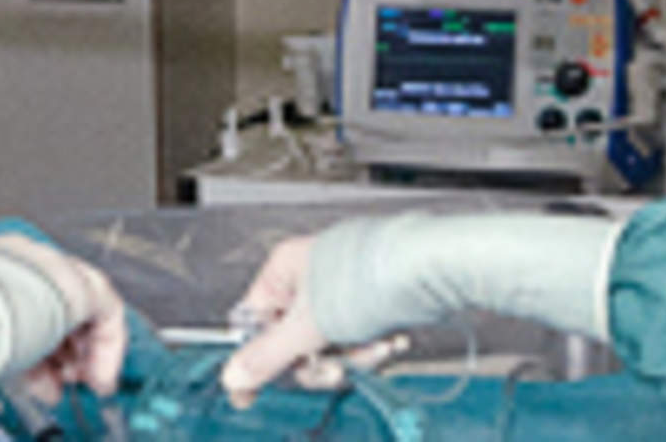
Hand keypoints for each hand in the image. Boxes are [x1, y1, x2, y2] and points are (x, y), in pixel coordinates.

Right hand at [0, 235, 132, 415]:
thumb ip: (7, 353)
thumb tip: (33, 377)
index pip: (29, 296)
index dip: (40, 339)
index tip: (43, 369)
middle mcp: (21, 255)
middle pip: (58, 302)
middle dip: (65, 348)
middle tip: (67, 380)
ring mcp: (48, 265)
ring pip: (83, 307)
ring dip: (85, 352)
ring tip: (82, 384)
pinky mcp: (76, 285)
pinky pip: (107, 313)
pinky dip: (106, 351)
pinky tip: (98, 379)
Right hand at [216, 213, 626, 407]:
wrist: (432, 269)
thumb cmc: (372, 276)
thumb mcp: (311, 325)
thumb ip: (268, 355)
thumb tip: (234, 375)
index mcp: (284, 270)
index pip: (253, 323)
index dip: (255, 361)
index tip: (247, 397)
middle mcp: (311, 277)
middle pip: (293, 342)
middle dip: (321, 360)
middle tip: (338, 367)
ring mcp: (343, 290)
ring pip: (331, 345)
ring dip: (355, 355)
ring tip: (377, 345)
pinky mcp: (372, 303)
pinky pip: (359, 339)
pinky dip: (374, 346)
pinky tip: (391, 339)